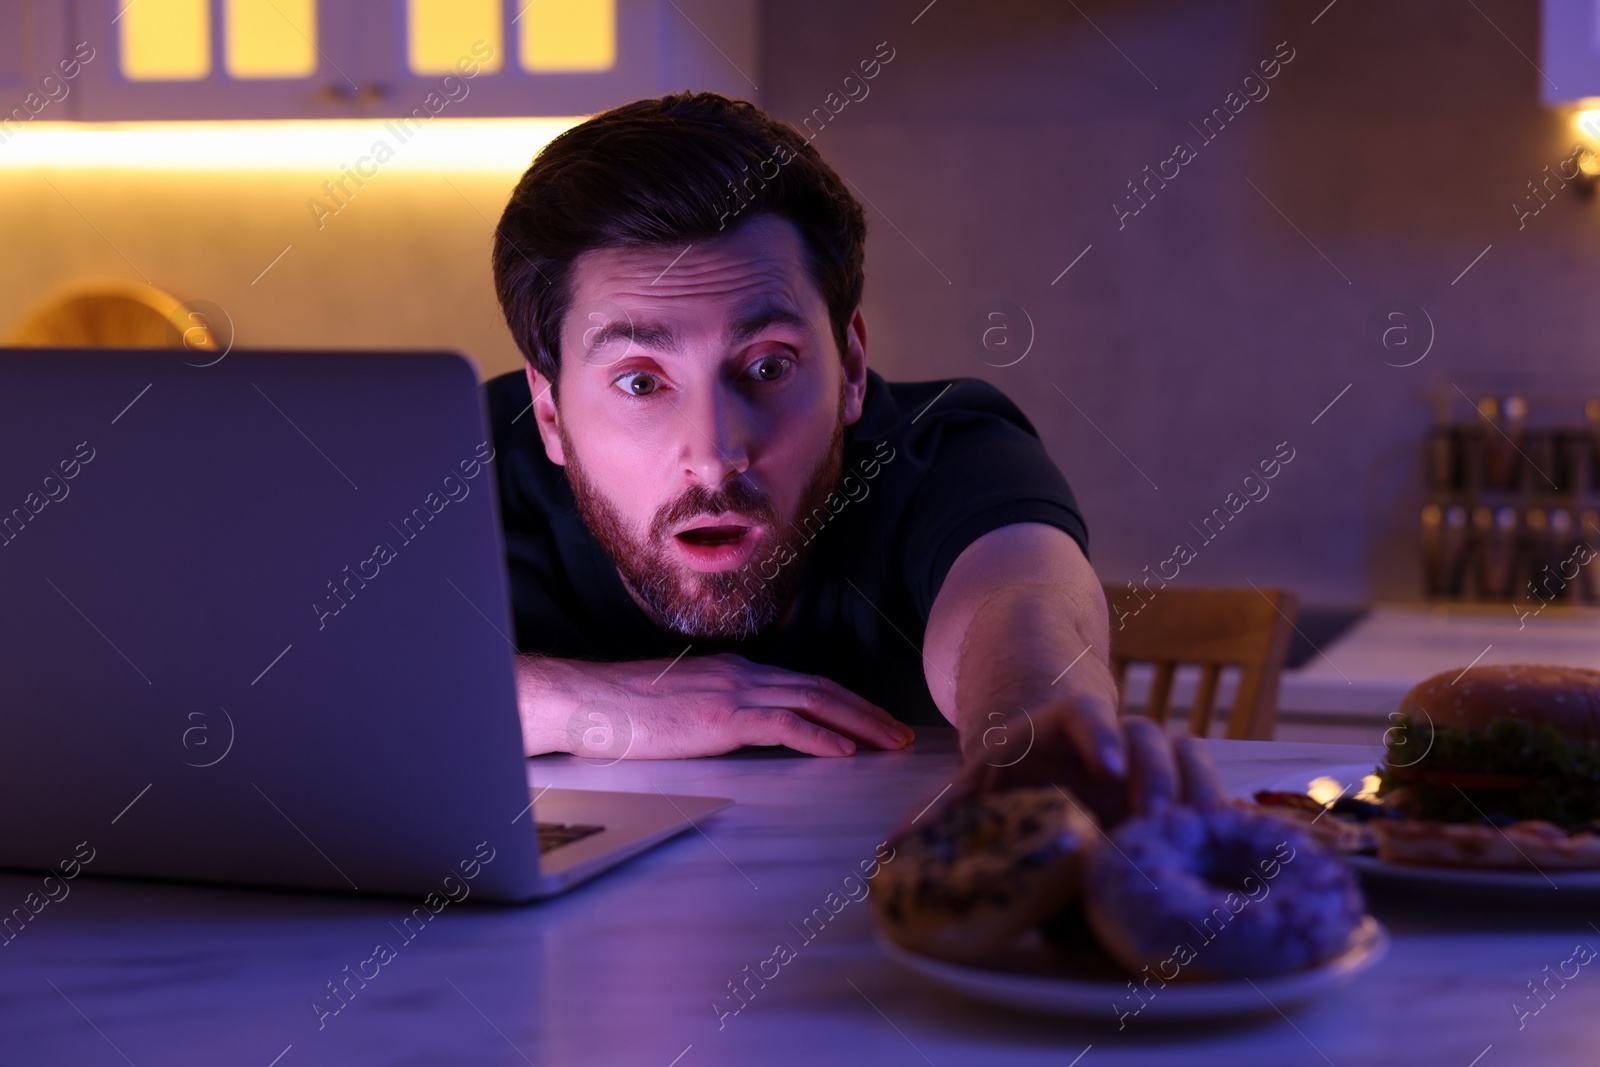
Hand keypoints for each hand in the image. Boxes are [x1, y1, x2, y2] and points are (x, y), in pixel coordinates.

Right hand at [515, 652, 914, 759]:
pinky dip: (820, 736)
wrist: (587, 702)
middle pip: (822, 687)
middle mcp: (743, 674)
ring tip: (892, 742)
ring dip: (861, 723)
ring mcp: (733, 693)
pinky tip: (845, 751)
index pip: (805, 683)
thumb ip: (718, 714)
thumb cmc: (623, 712)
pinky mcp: (721, 718)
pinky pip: (783, 725)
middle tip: (903, 733)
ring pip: (815, 701)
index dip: (846, 701)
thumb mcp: (683, 708)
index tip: (875, 721)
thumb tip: (742, 734)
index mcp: (735, 672)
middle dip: (869, 711)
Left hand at [947, 702, 1227, 828]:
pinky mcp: (1177, 795)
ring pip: (1188, 755)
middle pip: (1146, 735)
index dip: (1099, 731)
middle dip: (1154, 774)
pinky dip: (1224, 815)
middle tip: (1157, 820)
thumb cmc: (1012, 778)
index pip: (1085, 711)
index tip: (1108, 764)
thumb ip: (944, 811)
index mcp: (1059, 728)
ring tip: (1196, 839)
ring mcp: (1151, 764)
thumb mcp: (978, 785)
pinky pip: (1212, 791)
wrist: (1054, 770)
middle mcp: (1112, 739)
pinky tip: (1240, 850)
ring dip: (1195, 792)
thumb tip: (888, 850)